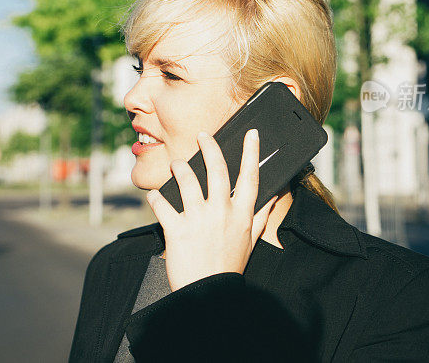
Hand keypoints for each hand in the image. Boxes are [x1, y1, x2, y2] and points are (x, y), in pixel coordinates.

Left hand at [146, 129, 277, 290]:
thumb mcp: (252, 240)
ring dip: (180, 168)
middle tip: (203, 135)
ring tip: (176, 163)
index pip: (250, 178)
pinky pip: (162, 205)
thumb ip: (262, 216)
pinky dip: (155, 198)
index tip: (251, 135)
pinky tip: (153, 195)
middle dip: (210, 148)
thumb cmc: (229, 267)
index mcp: (241, 215)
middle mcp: (222, 213)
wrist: (209, 294)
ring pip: (188, 181)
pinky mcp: (177, 230)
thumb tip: (275, 196)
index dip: (252, 153)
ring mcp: (199, 220)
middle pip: (218, 171)